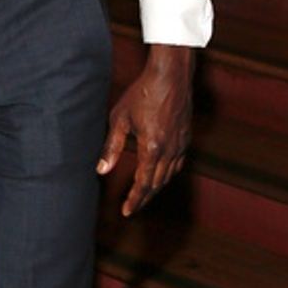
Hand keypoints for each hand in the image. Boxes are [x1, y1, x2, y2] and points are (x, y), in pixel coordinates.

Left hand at [97, 44, 193, 216]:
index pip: (143, 183)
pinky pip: (178, 163)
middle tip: (133, 208)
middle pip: (157, 183)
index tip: (126, 211)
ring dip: (156, 187)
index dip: (134, 199)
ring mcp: (181, 144)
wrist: (170, 75)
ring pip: (169, 175)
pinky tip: (160, 174)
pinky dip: (168, 173)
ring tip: (144, 195)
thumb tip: (101, 170)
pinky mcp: (186, 137)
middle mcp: (170, 150)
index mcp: (152, 148)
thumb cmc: (142, 94)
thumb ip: (111, 147)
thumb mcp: (119, 119)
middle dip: (144, 198)